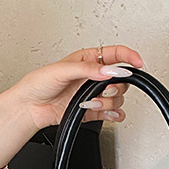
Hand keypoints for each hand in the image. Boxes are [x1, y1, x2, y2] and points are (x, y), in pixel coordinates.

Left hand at [12, 45, 143, 129]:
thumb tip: (108, 70)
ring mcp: (94, 94)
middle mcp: (94, 77)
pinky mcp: (93, 110)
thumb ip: (87, 69)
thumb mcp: (62, 70)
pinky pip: (113, 113)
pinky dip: (113, 114)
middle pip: (121, 79)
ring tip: (90, 103)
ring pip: (118, 98)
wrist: (30, 107)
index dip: (129, 57)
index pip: (116, 54)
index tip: (138, 64)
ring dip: (108, 102)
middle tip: (103, 89)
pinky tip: (106, 112)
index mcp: (88, 60)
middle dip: (116, 86)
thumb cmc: (39, 84)